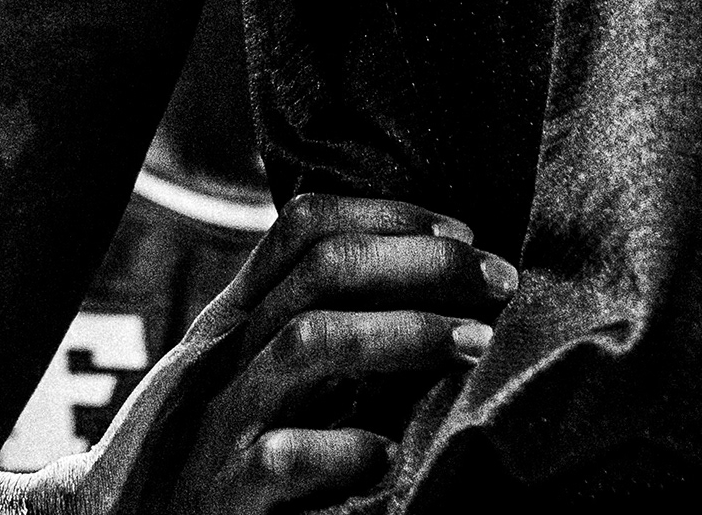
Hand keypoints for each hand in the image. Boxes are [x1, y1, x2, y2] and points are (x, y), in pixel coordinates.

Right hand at [67, 195, 512, 514]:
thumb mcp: (241, 375)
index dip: (391, 215)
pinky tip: (388, 456)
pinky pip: (285, 458)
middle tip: (498, 282)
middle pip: (323, 271)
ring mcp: (220, 426)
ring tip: (472, 345)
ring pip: (309, 344)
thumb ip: (305, 323)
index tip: (465, 235)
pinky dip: (345, 449)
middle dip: (421, 263)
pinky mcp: (225, 498)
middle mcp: (225, 359)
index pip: (304, 228)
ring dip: (404, 333)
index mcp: (235, 322)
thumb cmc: (203, 455)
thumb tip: (415, 277)